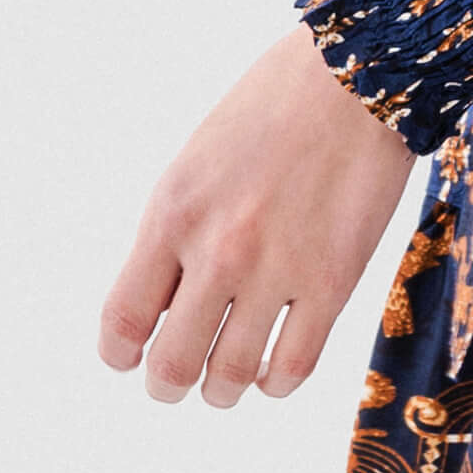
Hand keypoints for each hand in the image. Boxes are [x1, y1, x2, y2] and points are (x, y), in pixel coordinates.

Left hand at [99, 25, 416, 410]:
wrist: (353, 80)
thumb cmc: (270, 113)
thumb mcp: (195, 167)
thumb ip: (173, 235)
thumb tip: (163, 307)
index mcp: (172, 215)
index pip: (123, 318)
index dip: (119, 354)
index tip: (128, 359)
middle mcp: (219, 251)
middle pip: (174, 363)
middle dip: (167, 386)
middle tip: (175, 385)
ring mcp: (278, 272)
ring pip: (233, 376)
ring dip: (221, 392)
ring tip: (224, 386)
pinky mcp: (334, 283)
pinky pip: (294, 367)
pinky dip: (275, 384)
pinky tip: (272, 374)